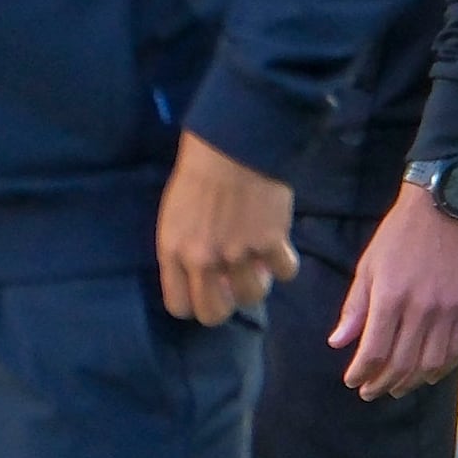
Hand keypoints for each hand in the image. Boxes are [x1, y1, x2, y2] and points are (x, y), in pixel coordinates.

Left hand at [155, 131, 293, 326]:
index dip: (196, 303)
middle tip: (234, 283)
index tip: (207, 290)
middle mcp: (202, 259)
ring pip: (253, 297)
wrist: (233, 143)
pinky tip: (279, 245)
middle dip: (227, 304)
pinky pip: (285, 272)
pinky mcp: (270, 241)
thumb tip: (204, 277)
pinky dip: (285, 262)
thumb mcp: (174, 215)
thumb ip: (184, 249)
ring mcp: (237, 253)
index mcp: (172, 251)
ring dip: (258, 282)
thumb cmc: (198, 171)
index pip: (179, 306)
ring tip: (258, 261)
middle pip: (214, 314)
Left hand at [328, 186, 457, 399]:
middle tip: (369, 392)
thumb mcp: (367, 267)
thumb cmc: (397, 237)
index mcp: (390, 297)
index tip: (352, 381)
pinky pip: (455, 351)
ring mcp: (448, 310)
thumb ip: (354, 308)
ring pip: (429, 364)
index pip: (374, 351)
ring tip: (394, 388)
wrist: (442, 209)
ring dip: (409, 383)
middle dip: (381, 384)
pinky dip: (439, 370)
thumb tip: (338, 343)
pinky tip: (425, 375)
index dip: (361, 373)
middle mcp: (421, 308)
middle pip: (401, 363)